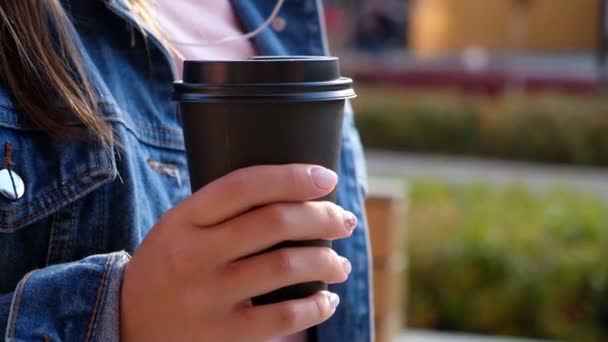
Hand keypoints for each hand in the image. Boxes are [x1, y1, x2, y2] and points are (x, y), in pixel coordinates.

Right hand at [120, 164, 355, 341]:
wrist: (126, 324)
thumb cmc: (169, 265)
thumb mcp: (179, 226)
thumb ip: (223, 210)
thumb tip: (295, 195)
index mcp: (183, 219)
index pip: (245, 184)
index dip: (292, 176)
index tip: (326, 178)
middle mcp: (193, 254)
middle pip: (274, 222)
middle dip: (322, 217)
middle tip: (343, 221)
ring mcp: (206, 296)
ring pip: (286, 266)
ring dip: (327, 262)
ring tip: (340, 265)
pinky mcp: (220, 335)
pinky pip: (283, 318)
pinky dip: (316, 307)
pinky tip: (326, 300)